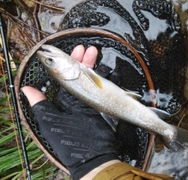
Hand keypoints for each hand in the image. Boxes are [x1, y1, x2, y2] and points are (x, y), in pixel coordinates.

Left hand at [22, 45, 118, 179]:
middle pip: (79, 74)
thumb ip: (41, 105)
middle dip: (81, 60)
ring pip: (90, 78)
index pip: (65, 77)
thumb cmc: (71, 139)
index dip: (68, 63)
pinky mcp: (102, 105)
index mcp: (64, 101)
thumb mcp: (51, 123)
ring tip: (94, 51)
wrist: (95, 156)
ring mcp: (90, 101)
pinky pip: (101, 88)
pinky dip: (102, 77)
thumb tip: (25, 89)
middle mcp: (77, 99)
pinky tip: (102, 67)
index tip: (71, 51)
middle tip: (86, 48)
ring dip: (92, 65)